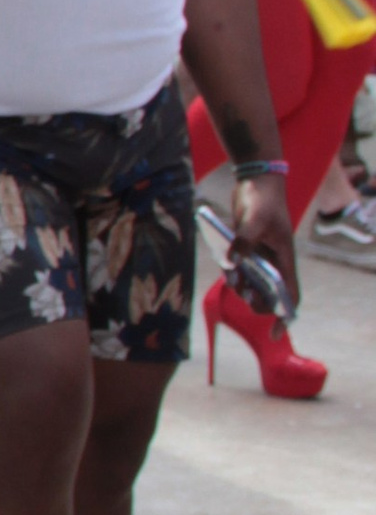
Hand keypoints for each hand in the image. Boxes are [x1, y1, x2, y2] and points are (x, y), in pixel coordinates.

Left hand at [231, 169, 298, 314]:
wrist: (255, 181)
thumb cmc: (262, 200)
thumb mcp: (254, 219)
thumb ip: (244, 241)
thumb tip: (233, 262)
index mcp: (284, 260)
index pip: (290, 295)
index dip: (285, 315)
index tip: (276, 333)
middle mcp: (273, 262)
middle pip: (268, 295)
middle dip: (256, 301)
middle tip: (244, 294)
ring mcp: (259, 256)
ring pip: (250, 283)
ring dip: (241, 286)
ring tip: (231, 277)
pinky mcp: (245, 249)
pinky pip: (237, 268)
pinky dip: (231, 272)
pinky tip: (224, 264)